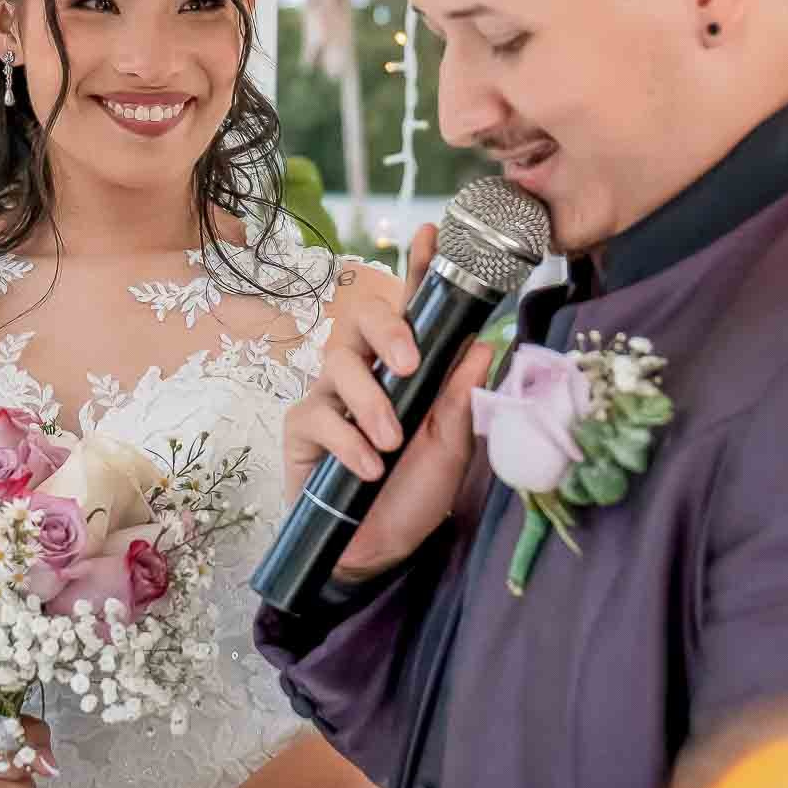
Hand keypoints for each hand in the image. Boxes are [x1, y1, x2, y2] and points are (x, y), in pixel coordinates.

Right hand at [282, 223, 491, 581]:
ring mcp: (329, 398)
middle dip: (386, 330)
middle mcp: (365, 373)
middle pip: (360, 319)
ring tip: (391, 442)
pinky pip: (318, 417)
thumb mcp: (451, 450)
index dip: (419, 270)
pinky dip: (348, 442)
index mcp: (406, 369)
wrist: (377, 553)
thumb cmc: (414, 494)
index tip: (433, 235)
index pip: (412, 311)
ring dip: (370, 402)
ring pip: (337, 365)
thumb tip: (486, 345)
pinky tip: (368, 468)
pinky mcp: (301, 430)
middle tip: (410, 364)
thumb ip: (462, 400)